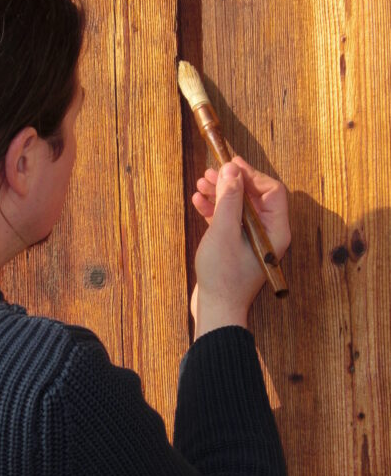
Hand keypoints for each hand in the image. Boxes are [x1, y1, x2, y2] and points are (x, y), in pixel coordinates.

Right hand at [190, 156, 290, 326]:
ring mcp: (252, 242)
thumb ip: (229, 198)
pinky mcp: (237, 248)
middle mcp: (268, 234)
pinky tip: (199, 202)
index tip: (230, 165)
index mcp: (275, 230)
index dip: (251, 175)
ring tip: (200, 185)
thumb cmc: (223, 276)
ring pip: (240, 208)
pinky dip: (215, 210)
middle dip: (232, 183)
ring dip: (220, 194)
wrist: (216, 310)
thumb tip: (231, 170)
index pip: (272, 191)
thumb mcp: (223, 231)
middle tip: (210, 173)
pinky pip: (230, 221)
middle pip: (254, 197)